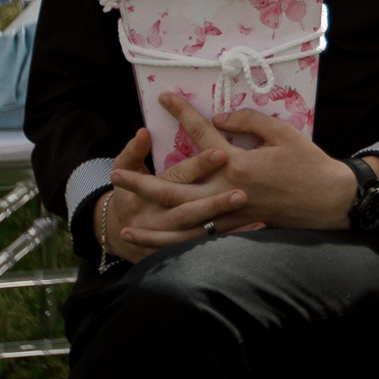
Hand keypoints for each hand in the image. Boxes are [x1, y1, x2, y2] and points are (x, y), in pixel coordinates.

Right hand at [100, 125, 249, 262]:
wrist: (119, 232)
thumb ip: (133, 151)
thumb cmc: (126, 193)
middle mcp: (162, 216)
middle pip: (191, 209)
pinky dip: (234, 235)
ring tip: (249, 208)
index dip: (199, 165)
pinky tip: (259, 225)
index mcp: (149, 194)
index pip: (177, 177)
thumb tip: (143, 132)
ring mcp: (175, 234)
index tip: (222, 153)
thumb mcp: (123, 168)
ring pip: (202, 230)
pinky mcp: (187, 246)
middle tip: (242, 191)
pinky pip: (212, 242)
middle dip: (216, 202)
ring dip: (226, 220)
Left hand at [108, 97, 355, 238]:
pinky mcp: (240, 229)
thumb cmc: (310, 163)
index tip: (163, 99)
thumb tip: (219, 119)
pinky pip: (203, 240)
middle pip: (176, 190)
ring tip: (127, 227)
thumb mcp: (283, 133)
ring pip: (184, 225)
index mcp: (238, 162)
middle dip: (144, 183)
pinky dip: (180, 246)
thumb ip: (249, 121)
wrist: (331, 200)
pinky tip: (163, 248)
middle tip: (116, 176)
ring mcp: (233, 214)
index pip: (201, 134)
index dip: (181, 114)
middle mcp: (228, 190)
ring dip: (154, 226)